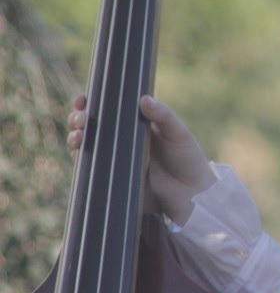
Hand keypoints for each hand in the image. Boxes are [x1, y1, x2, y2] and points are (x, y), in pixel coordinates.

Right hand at [67, 94, 217, 225]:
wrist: (190, 194)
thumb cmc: (187, 158)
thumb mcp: (178, 133)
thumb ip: (163, 115)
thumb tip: (143, 98)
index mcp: (137, 124)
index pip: (110, 109)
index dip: (93, 102)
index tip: (83, 99)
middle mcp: (122, 140)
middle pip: (92, 125)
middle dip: (79, 118)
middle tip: (81, 119)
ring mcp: (115, 159)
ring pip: (86, 145)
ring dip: (75, 137)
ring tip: (78, 136)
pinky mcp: (113, 178)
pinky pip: (90, 167)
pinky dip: (80, 159)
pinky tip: (78, 153)